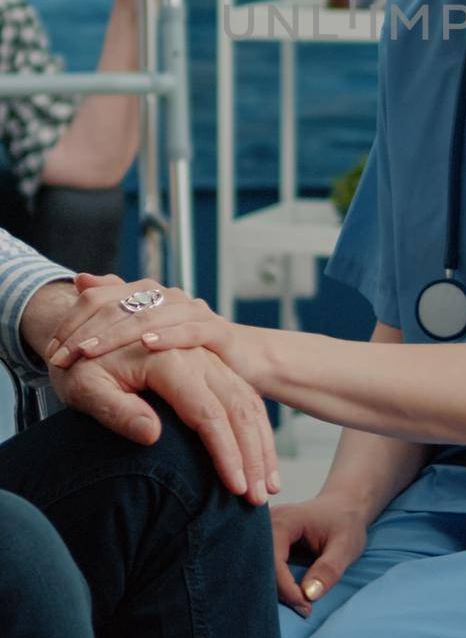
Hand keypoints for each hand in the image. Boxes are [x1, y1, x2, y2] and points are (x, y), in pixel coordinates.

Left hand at [44, 274, 243, 377]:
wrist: (242, 359)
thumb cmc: (185, 350)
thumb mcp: (146, 326)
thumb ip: (115, 299)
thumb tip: (81, 278)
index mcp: (148, 293)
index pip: (101, 298)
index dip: (73, 322)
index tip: (52, 352)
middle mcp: (169, 297)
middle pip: (120, 306)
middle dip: (86, 333)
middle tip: (61, 357)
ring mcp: (194, 311)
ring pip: (150, 317)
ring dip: (116, 336)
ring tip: (89, 353)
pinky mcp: (217, 332)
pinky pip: (191, 331)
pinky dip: (168, 337)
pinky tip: (147, 345)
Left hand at [50, 342, 280, 504]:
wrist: (89, 325)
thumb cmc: (82, 363)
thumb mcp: (85, 387)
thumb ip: (117, 411)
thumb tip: (153, 436)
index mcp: (170, 361)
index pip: (208, 413)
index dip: (225, 453)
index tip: (235, 488)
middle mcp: (197, 356)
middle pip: (238, 407)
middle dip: (253, 455)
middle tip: (259, 498)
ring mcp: (208, 357)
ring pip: (248, 400)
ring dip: (262, 444)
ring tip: (268, 486)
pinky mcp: (211, 363)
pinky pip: (245, 393)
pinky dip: (258, 426)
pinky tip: (262, 456)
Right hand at [271, 496, 366, 614]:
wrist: (343, 506)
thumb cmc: (345, 522)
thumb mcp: (345, 545)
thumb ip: (329, 568)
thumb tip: (309, 595)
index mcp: (284, 520)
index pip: (273, 561)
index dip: (286, 588)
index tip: (305, 606)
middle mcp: (267, 525)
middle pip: (260, 566)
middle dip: (278, 592)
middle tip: (303, 608)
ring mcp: (263, 533)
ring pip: (258, 570)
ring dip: (276, 590)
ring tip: (301, 603)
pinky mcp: (266, 543)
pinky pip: (263, 568)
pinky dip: (276, 585)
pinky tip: (294, 593)